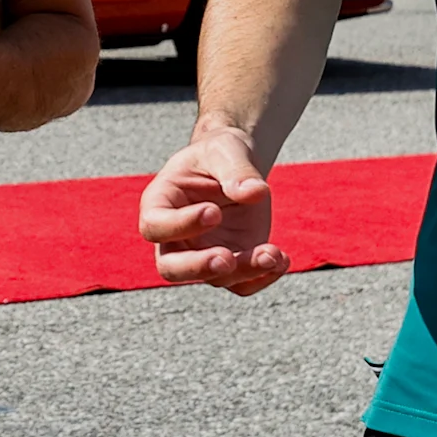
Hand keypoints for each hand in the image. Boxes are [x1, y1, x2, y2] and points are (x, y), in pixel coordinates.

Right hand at [140, 125, 286, 293]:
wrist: (235, 166)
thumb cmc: (219, 155)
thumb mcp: (225, 151)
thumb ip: (236, 170)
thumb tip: (255, 192)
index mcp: (159, 204)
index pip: (156, 226)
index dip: (181, 225)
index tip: (213, 212)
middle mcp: (175, 238)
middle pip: (172, 268)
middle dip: (199, 268)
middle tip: (226, 258)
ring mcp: (202, 254)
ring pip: (215, 278)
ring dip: (244, 270)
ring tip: (272, 254)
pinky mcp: (232, 263)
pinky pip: (241, 284)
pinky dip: (262, 278)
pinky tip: (281, 260)